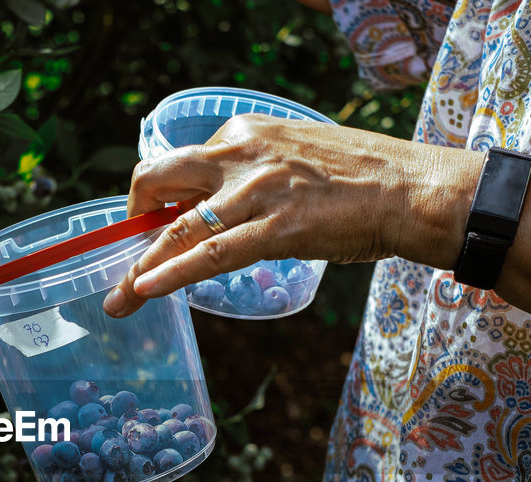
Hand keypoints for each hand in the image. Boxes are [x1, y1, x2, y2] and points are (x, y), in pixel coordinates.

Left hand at [102, 114, 474, 316]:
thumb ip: (256, 173)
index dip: (159, 198)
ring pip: (179, 227)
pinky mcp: (277, 228)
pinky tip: (146, 290)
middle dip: (132, 219)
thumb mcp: (296, 156)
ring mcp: (257, 191)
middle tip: (123, 255)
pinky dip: (171, 273)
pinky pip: (211, 254)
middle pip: (160, 180)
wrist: (412, 190)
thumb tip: (227, 204)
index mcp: (245, 132)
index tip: (150, 223)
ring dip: (140, 267)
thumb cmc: (362, 179)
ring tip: (118, 300)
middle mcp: (242, 152)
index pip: (182, 163)